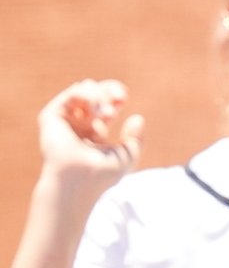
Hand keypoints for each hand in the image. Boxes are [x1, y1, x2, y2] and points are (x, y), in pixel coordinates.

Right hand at [37, 79, 143, 199]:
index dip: (115, 95)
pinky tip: (96, 110)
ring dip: (101, 97)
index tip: (123, 98)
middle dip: (109, 91)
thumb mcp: (128, 155)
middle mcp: (78, 125)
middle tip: (119, 98)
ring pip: (84, 89)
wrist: (81, 178)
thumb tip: (138, 118)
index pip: (104, 105)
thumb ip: (135, 138)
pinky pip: (73, 93)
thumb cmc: (103, 173)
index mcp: (93, 133)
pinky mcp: (52, 117)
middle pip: (94, 92)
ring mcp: (64, 120)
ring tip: (108, 114)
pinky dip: (89, 95)